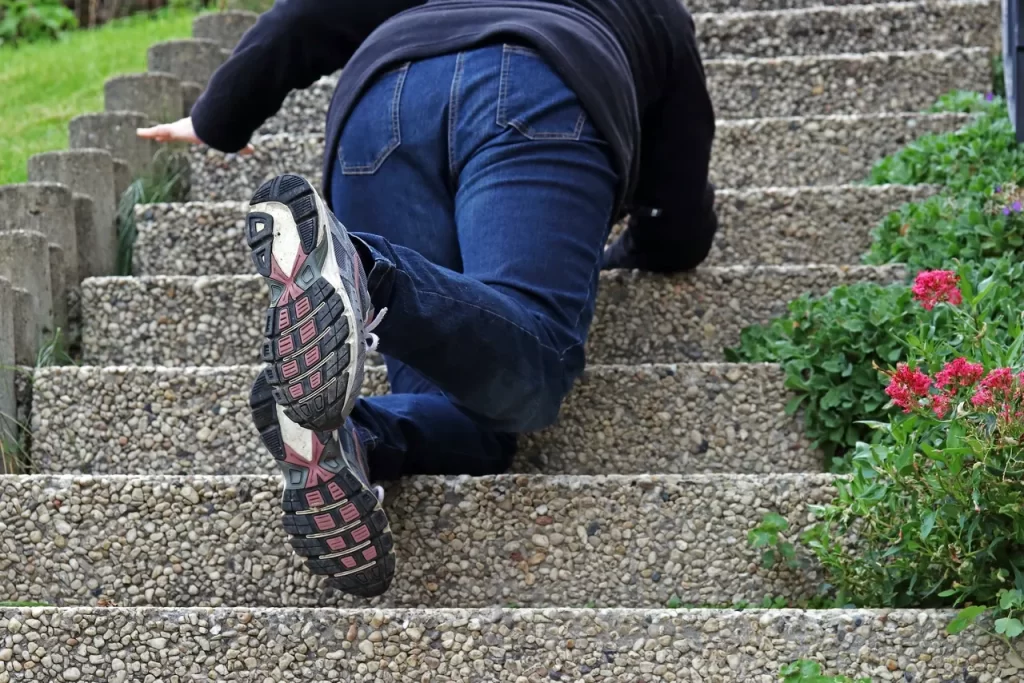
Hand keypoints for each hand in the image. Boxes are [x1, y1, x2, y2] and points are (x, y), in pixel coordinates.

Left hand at [136, 117, 253, 154]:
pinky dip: (148, 132)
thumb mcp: (232, 142)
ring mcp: (178, 128)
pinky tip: (139, 133)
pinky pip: (158, 130)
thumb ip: (241, 146)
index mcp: (198, 131)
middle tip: (159, 135)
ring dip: (153, 133)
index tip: (177, 134)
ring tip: (143, 133)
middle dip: (166, 133)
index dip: (182, 133)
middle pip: (174, 130)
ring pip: (164, 131)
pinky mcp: (173, 129)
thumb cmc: (222, 132)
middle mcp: (186, 127)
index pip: (188, 132)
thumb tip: (253, 151)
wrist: (215, 125)